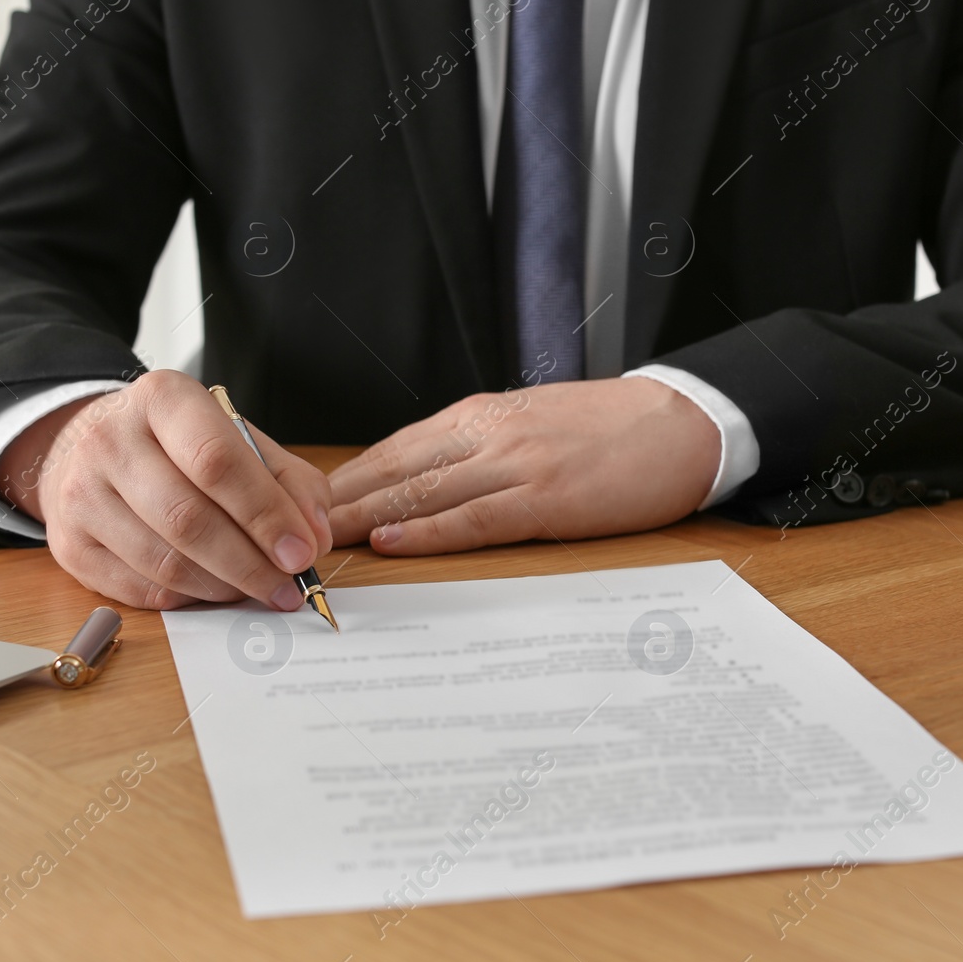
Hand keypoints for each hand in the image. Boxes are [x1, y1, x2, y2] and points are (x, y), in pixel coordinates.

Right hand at [0, 370, 332, 610]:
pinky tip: (214, 590)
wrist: (89, 450)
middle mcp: (111, 439)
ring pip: (164, 562)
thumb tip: (314, 538)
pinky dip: (188, 599)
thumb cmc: (179, 447)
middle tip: (289, 587)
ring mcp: (80, 493)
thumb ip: (289, 483)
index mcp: (163, 399)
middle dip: (250, 563)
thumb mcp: (239, 440)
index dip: (265, 514)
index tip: (302, 552)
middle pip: (188, 518)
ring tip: (258, 589)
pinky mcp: (68, 544)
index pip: (217, 461)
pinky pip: (140, 590)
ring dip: (224, 587)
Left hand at [327, 377, 719, 554]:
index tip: (298, 508)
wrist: (681, 423)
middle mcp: (486, 434)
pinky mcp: (546, 497)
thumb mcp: (526, 426)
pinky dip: (425, 531)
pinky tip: (389, 543)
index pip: (391, 452)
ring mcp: (515, 463)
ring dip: (362, 521)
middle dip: (333, 504)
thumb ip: (473, 451)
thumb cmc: (606, 432)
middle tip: (281, 532)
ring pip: (419, 493)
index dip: (341, 483)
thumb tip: (416, 488)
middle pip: (392, 472)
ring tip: (313, 545)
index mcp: (478, 416)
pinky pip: (472, 517)